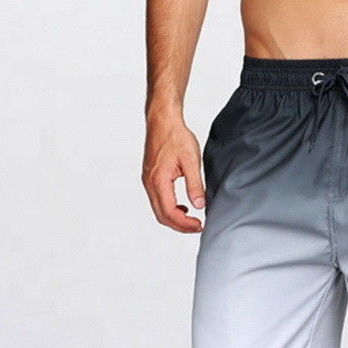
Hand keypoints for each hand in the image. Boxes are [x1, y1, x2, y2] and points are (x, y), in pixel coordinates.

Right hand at [142, 117, 205, 232]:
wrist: (163, 121)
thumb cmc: (175, 136)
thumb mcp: (191, 160)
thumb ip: (195, 184)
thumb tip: (199, 204)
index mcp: (158, 181)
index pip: (169, 212)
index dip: (185, 223)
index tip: (199, 224)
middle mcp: (149, 183)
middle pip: (161, 215)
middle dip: (179, 225)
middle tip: (197, 226)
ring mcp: (148, 181)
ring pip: (158, 209)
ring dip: (174, 218)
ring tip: (192, 219)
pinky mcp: (150, 177)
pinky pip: (157, 200)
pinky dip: (169, 208)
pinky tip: (183, 206)